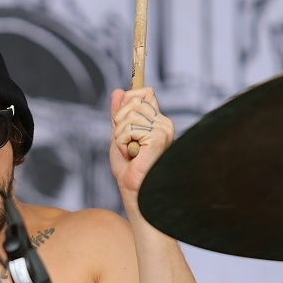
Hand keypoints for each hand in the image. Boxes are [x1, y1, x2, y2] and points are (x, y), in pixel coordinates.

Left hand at [109, 87, 173, 212]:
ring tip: (129, 151)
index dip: (127, 102)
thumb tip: (118, 91)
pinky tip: (132, 156)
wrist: (135, 191)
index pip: (144, 92)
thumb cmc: (129, 169)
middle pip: (133, 100)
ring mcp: (164, 129)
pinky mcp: (159, 137)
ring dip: (120, 135)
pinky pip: (129, 128)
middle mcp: (164, 122)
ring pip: (129, 115)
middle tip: (125, 143)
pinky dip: (122, 143)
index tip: (121, 122)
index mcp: (158, 121)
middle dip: (119, 121)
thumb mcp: (118, 136)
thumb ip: (118, 114)